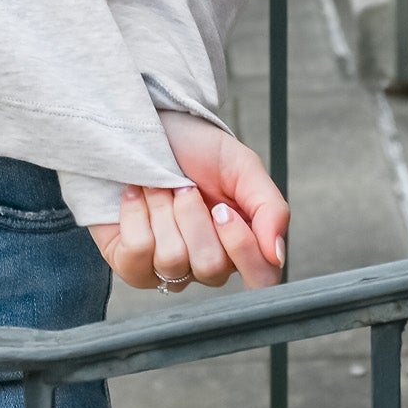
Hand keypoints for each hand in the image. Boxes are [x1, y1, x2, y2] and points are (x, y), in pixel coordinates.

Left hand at [87, 111, 288, 293]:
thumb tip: (277, 255)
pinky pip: (135, 257)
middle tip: (185, 186)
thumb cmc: (198, 150)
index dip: (240, 247)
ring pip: (172, 260)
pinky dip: (135, 214)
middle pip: (210, 267)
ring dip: (162, 209)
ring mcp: (167, 270)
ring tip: (160, 187)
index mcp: (240, 247)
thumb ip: (271, 208)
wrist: (151, 127)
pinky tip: (136, 196)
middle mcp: (205, 266)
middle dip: (192, 215)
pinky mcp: (130, 264)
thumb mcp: (243, 167)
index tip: (222, 209)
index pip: (260, 281)